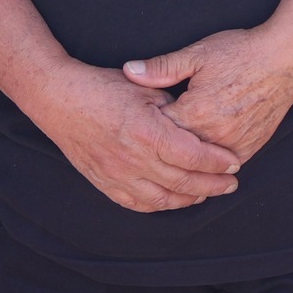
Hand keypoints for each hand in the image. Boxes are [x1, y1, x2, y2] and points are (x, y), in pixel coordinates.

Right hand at [29, 62, 240, 212]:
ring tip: (208, 192)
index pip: (193, 156)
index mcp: (147, 132)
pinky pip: (138, 204)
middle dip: (213, 184)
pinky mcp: (104, 183)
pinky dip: (161, 205)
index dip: (217, 162)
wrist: (58, 99)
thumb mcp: (144, 88)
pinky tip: (174, 199)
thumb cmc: (102, 87)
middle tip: (231, 183)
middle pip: (183, 182)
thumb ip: (173, 106)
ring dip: (190, 198)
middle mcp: (133, 159)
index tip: (234, 163)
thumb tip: (197, 122)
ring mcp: (117, 175)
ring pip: (163, 199)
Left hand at [123, 26, 292, 165]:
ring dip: (188, 161)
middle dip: (164, 148)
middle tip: (152, 146)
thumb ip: (161, 68)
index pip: (158, 131)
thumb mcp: (197, 54)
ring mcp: (233, 144)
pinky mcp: (250, 147)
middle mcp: (213, 135)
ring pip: (201, 164)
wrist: (286, 57)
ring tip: (174, 159)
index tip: (140, 125)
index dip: (148, 127)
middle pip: (177, 152)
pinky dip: (213, 164)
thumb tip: (128, 71)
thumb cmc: (241, 52)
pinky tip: (203, 160)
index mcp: (194, 113)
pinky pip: (224, 165)